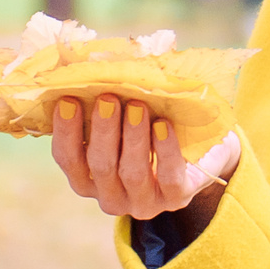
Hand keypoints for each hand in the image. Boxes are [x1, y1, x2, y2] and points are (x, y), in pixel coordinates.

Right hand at [49, 95, 241, 221]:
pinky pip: (169, 177)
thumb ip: (105, 101)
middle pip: (99, 166)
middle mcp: (110, 197)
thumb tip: (88, 66)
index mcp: (88, 178)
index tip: (69, 100)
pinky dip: (165, 150)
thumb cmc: (151, 125)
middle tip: (108, 99)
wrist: (203, 148)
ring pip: (132, 172)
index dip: (65, 131)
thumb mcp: (125, 116)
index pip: (68, 159)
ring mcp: (143, 202)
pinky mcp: (176, 199)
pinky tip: (164, 125)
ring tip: (138, 106)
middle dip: (102, 130)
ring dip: (133, 137)